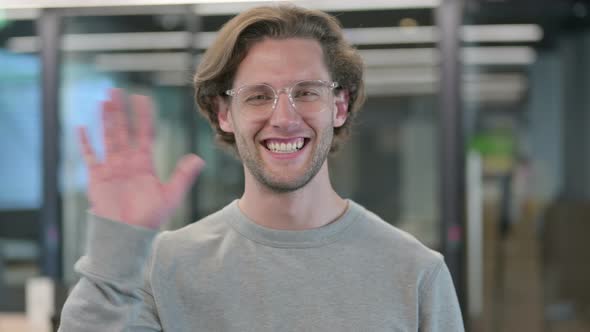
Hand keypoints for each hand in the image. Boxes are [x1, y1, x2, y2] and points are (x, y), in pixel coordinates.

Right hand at [78, 89, 204, 228]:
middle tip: (117, 91)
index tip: (142, 98)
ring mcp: (111, 168)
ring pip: (108, 137)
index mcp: (144, 163)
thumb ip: (183, 176)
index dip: (143, 116)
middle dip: (121, 111)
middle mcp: (127, 162)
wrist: (128, 234)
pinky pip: (89, 156)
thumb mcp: (171, 195)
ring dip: (105, 119)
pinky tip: (81, 128)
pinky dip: (85, 143)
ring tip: (103, 101)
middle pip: (123, 130)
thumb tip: (199, 159)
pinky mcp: (97, 178)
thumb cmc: (150, 218)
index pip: (144, 133)